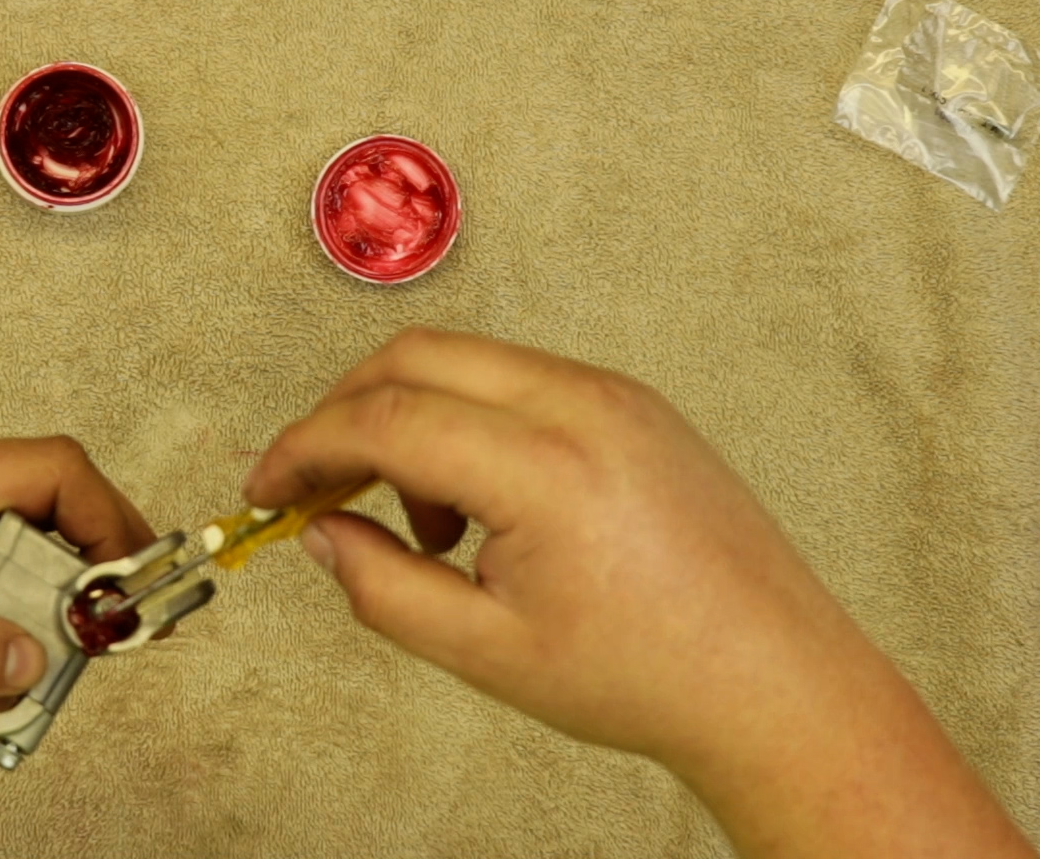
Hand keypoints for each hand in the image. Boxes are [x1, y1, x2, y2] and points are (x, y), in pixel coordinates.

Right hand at [242, 329, 1034, 858]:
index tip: (267, 489)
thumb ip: (382, 588)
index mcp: (547, 466)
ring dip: (409, 422)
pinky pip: (517, 383)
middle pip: (414, 357)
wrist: (773, 682)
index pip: (383, 418)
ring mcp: (614, 395)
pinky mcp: (632, 405)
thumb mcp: (487, 652)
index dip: (303, 450)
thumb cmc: (655, 674)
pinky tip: (478, 510)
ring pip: (464, 363)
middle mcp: (582, 405)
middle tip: (316, 488)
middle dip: (343, 415)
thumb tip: (324, 537)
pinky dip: (467, 425)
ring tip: (427, 529)